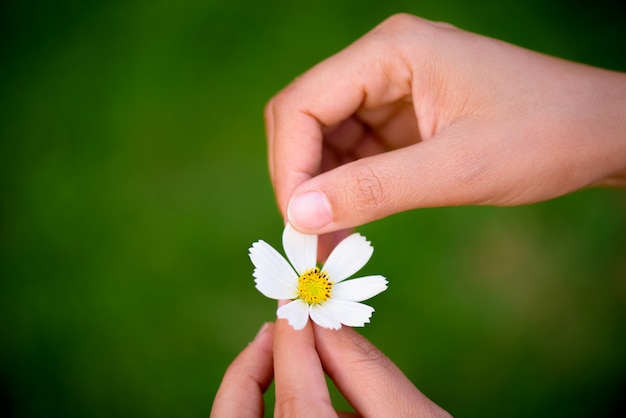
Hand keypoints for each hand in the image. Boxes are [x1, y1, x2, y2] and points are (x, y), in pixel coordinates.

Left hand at [210, 320, 450, 416]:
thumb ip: (368, 371)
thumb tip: (328, 325)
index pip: (294, 397)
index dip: (292, 342)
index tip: (295, 306)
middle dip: (250, 368)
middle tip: (275, 330)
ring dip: (261, 391)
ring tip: (294, 360)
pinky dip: (277, 415)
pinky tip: (313, 405)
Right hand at [265, 14, 625, 241]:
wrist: (601, 132)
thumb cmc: (544, 136)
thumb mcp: (457, 168)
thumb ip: (373, 190)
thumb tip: (298, 215)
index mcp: (391, 51)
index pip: (303, 103)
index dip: (288, 165)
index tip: (297, 224)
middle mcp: (382, 62)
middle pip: (305, 118)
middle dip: (299, 179)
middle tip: (306, 239)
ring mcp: (391, 89)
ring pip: (324, 139)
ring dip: (319, 190)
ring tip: (325, 244)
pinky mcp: (401, 117)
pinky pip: (354, 152)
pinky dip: (345, 189)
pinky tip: (347, 225)